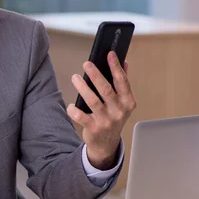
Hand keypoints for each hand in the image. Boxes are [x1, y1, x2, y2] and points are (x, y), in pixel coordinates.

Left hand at [67, 51, 136, 169]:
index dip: (116, 67)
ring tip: (75, 77)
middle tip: (86, 64)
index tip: (109, 54)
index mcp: (128, 102)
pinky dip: (74, 109)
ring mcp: (107, 120)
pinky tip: (71, 104)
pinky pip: (81, 116)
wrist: (106, 143)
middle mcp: (119, 111)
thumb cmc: (113, 117)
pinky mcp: (94, 128)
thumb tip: (124, 62)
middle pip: (106, 89)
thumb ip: (122, 83)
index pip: (122, 81)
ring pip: (92, 101)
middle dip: (96, 75)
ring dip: (82, 87)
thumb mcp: (122, 102)